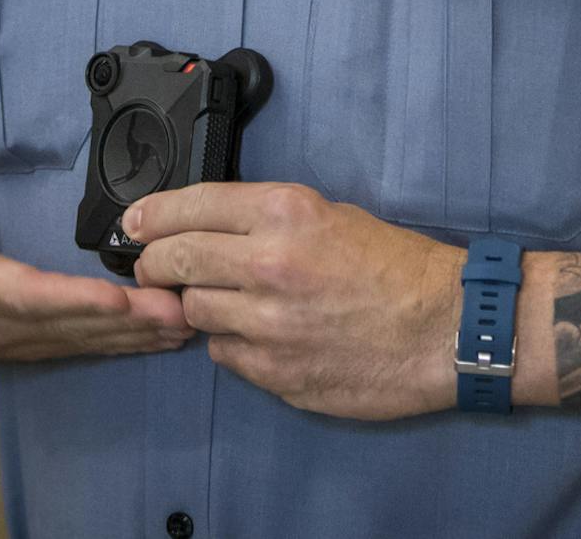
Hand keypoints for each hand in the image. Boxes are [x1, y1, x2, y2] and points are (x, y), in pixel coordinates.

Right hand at [0, 153, 192, 360]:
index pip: (15, 295)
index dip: (66, 301)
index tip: (117, 300)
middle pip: (57, 326)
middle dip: (120, 323)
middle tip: (179, 309)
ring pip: (72, 342)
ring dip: (129, 337)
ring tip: (186, 323)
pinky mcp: (18, 338)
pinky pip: (73, 344)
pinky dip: (118, 341)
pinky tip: (160, 335)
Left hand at [126, 181, 460, 419]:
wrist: (447, 328)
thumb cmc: (398, 266)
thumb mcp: (331, 213)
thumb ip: (264, 221)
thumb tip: (208, 228)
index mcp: (284, 214)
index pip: (188, 207)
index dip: (151, 215)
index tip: (134, 223)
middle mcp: (267, 265)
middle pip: (175, 261)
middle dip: (155, 262)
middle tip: (155, 265)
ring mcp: (268, 325)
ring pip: (195, 311)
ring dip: (200, 304)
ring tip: (228, 300)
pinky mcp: (275, 372)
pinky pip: (225, 354)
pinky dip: (232, 341)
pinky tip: (259, 333)